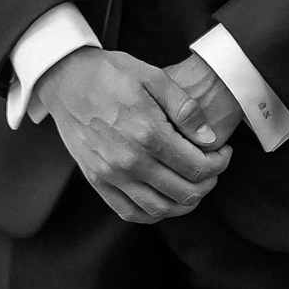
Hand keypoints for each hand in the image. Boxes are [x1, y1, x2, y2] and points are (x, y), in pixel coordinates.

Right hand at [35, 46, 229, 223]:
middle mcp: (130, 160)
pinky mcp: (96, 181)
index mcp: (148, 133)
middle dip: (208, 183)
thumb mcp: (152, 77)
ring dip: (185, 203)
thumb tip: (209, 138)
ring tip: (193, 185)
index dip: (219, 163)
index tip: (223, 153)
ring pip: (160, 209)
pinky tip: (165, 200)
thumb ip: (184, 108)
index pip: (197, 166)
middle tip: (212, 168)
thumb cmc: (109, 73)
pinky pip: (130, 212)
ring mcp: (111, 175)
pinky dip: (154, 214)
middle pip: (184, 192)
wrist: (64, 79)